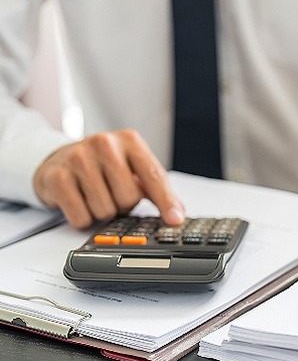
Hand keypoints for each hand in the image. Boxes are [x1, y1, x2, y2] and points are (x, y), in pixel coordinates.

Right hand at [34, 129, 184, 228]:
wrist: (60, 159)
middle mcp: (104, 143)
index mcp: (130, 141)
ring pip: (105, 210)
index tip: (174, 220)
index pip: (154, 175)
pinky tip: (79, 200)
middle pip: (129, 197)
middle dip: (123, 204)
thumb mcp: (133, 169)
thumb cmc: (104, 167)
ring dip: (103, 212)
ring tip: (95, 195)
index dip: (166, 201)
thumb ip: (157, 189)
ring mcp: (78, 158)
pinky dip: (83, 218)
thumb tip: (177, 214)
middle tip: (113, 193)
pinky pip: (81, 216)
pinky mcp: (57, 176)